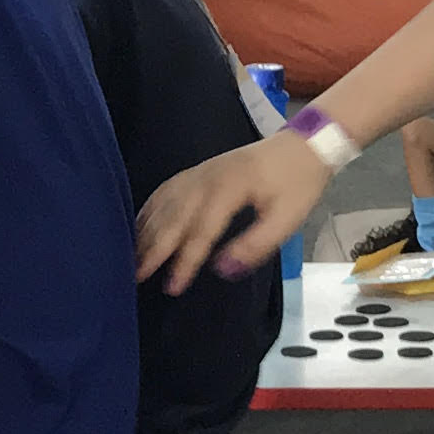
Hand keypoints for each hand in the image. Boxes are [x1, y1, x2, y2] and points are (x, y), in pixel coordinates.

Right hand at [138, 129, 329, 294]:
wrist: (301, 146)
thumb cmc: (297, 184)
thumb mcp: (287, 218)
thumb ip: (255, 245)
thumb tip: (222, 270)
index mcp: (228, 189)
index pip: (200, 231)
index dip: (184, 261)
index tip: (172, 287)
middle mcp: (205, 179)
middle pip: (172, 217)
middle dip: (152, 249)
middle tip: (133, 276)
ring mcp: (198, 172)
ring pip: (163, 204)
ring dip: (145, 231)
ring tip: (131, 258)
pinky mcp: (197, 171)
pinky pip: (164, 191)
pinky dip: (148, 209)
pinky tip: (139, 225)